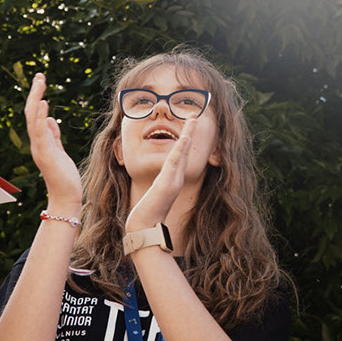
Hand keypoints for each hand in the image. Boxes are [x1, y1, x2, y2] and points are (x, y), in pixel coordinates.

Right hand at [26, 74, 82, 206]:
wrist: (66, 198)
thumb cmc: (64, 176)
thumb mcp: (59, 151)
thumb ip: (54, 136)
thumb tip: (51, 119)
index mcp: (40, 141)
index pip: (35, 115)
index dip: (37, 98)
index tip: (41, 81)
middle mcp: (37, 143)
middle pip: (31, 113)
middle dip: (34, 93)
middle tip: (39, 76)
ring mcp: (39, 148)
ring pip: (33, 120)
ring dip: (36, 100)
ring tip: (40, 83)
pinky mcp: (45, 155)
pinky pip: (40, 133)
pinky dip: (40, 118)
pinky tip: (44, 104)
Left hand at [126, 115, 198, 231]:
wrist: (145, 226)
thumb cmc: (148, 212)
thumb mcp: (154, 194)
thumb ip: (159, 186)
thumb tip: (159, 182)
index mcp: (172, 176)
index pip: (181, 153)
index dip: (186, 138)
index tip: (189, 124)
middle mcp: (176, 176)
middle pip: (185, 149)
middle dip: (191, 131)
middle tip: (196, 115)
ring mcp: (174, 179)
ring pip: (183, 153)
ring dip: (189, 135)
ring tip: (193, 119)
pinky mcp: (168, 184)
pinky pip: (176, 163)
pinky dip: (182, 150)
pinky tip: (185, 139)